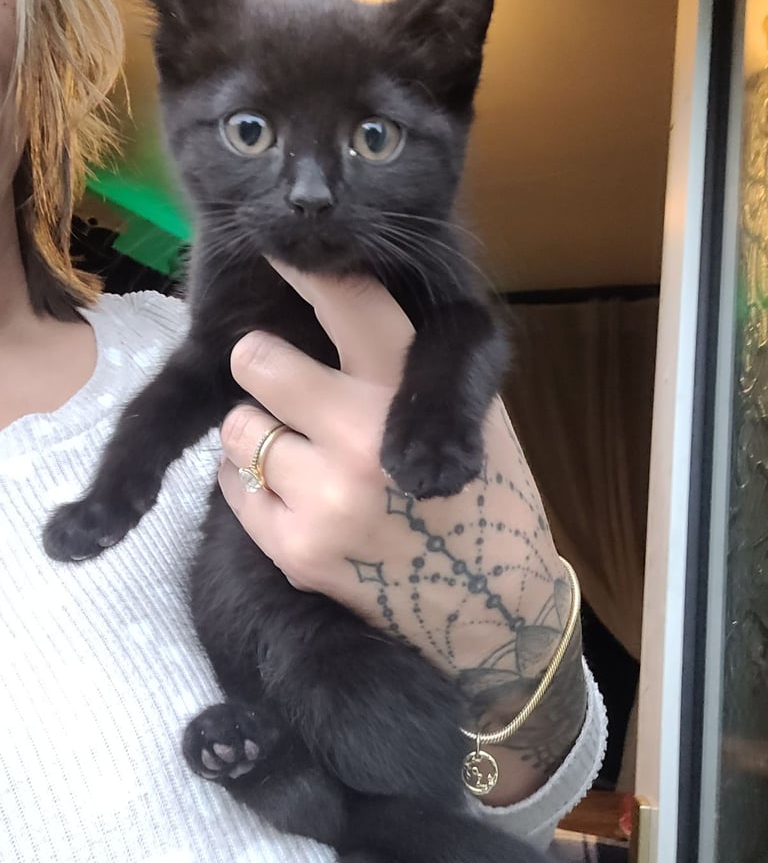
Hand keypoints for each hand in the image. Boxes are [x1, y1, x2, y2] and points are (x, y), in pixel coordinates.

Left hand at [218, 261, 586, 803]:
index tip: (281, 252)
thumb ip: (410, 371)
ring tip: (298, 451)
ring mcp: (322, 498)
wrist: (495, 610)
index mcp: (414, 392)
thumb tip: (337, 314)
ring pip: (238, 426)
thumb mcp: (472, 416)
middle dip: (264, 363)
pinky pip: (233, 487)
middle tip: (282, 381)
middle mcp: (361, 436)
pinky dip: (253, 482)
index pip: (349, 302)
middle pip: (257, 360)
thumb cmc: (491, 502)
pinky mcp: (294, 551)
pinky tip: (294, 492)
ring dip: (260, 430)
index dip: (307, 269)